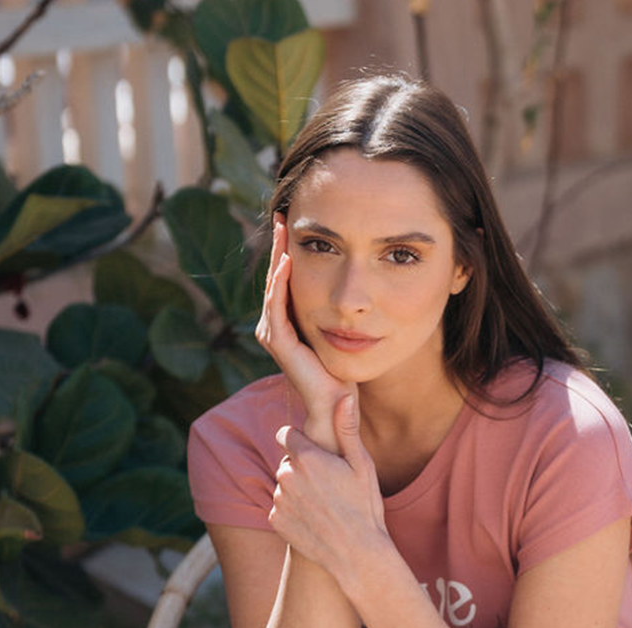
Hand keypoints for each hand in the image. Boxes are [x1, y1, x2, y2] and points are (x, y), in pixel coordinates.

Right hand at [255, 214, 353, 451]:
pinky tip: (288, 260)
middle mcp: (275, 327)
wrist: (335, 407)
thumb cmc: (342, 375)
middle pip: (274, 277)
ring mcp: (274, 335)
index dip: (287, 252)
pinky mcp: (279, 344)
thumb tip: (358, 291)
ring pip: (272, 286)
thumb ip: (340, 313)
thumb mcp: (342, 335)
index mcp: (287, 324)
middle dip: (278, 246)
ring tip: (282, 229)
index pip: (284, 280)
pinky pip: (277, 305)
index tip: (294, 223)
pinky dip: (281, 282)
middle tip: (282, 215)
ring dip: (277, 256)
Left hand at [269, 393, 388, 584]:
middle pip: (286, 461)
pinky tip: (314, 521)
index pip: (286, 434)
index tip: (315, 454)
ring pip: (282, 485)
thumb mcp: (362, 465)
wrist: (357, 554)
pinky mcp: (274, 520)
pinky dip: (292, 512)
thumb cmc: (365, 507)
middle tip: (327, 487)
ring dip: (296, 490)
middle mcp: (286, 475)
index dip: (301, 442)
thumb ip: (346, 429)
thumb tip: (343, 396)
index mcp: (307, 458)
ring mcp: (278, 499)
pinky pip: (279, 508)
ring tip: (323, 506)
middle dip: (301, 468)